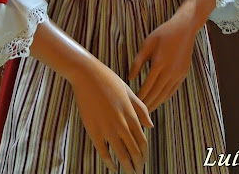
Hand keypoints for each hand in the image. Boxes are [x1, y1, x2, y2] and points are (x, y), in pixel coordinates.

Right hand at [69, 58, 152, 173]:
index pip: (142, 141)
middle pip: (134, 150)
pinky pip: (103, 152)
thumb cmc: (108, 80)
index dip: (144, 154)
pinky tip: (112, 167)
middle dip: (138, 163)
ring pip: (121, 154)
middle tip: (137, 169)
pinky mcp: (93, 130)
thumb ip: (141, 109)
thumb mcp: (128, 91)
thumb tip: (151, 126)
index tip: (144, 160)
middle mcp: (121, 123)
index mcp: (131, 114)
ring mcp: (107, 128)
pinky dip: (109, 162)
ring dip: (127, 166)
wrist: (87, 74)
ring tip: (129, 172)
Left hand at [129, 17, 195, 113]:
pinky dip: (165, 97)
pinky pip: (172, 90)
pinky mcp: (183, 74)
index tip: (132, 104)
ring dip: (156, 103)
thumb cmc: (162, 34)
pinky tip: (159, 101)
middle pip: (156, 93)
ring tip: (147, 111)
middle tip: (137, 114)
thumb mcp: (147, 44)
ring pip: (165, 94)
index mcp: (159, 64)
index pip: (147, 86)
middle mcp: (169, 72)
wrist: (184, 29)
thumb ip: (137, 62)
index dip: (139, 97)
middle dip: (146, 104)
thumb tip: (130, 78)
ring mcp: (178, 74)